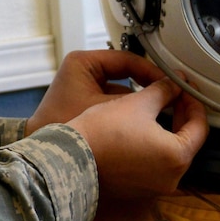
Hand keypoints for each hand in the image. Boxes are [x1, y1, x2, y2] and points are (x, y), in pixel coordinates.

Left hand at [24, 50, 167, 135]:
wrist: (48, 160)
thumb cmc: (68, 132)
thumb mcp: (111, 109)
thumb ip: (143, 98)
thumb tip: (171, 91)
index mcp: (82, 63)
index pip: (128, 60)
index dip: (153, 73)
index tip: (171, 84)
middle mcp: (81, 74)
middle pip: (127, 77)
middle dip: (148, 90)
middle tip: (171, 98)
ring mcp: (83, 91)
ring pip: (122, 93)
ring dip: (139, 104)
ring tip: (160, 113)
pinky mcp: (85, 108)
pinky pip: (114, 106)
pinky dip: (128, 115)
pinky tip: (144, 126)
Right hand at [63, 78, 207, 197]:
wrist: (68, 161)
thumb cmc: (102, 133)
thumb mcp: (137, 103)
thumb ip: (164, 91)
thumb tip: (176, 83)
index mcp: (177, 157)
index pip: (200, 127)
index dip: (193, 103)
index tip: (185, 90)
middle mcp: (171, 178)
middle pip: (187, 142)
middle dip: (181, 116)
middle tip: (173, 95)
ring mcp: (154, 187)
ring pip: (170, 154)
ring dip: (168, 131)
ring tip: (157, 108)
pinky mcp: (138, 190)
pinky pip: (155, 165)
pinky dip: (154, 147)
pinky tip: (142, 129)